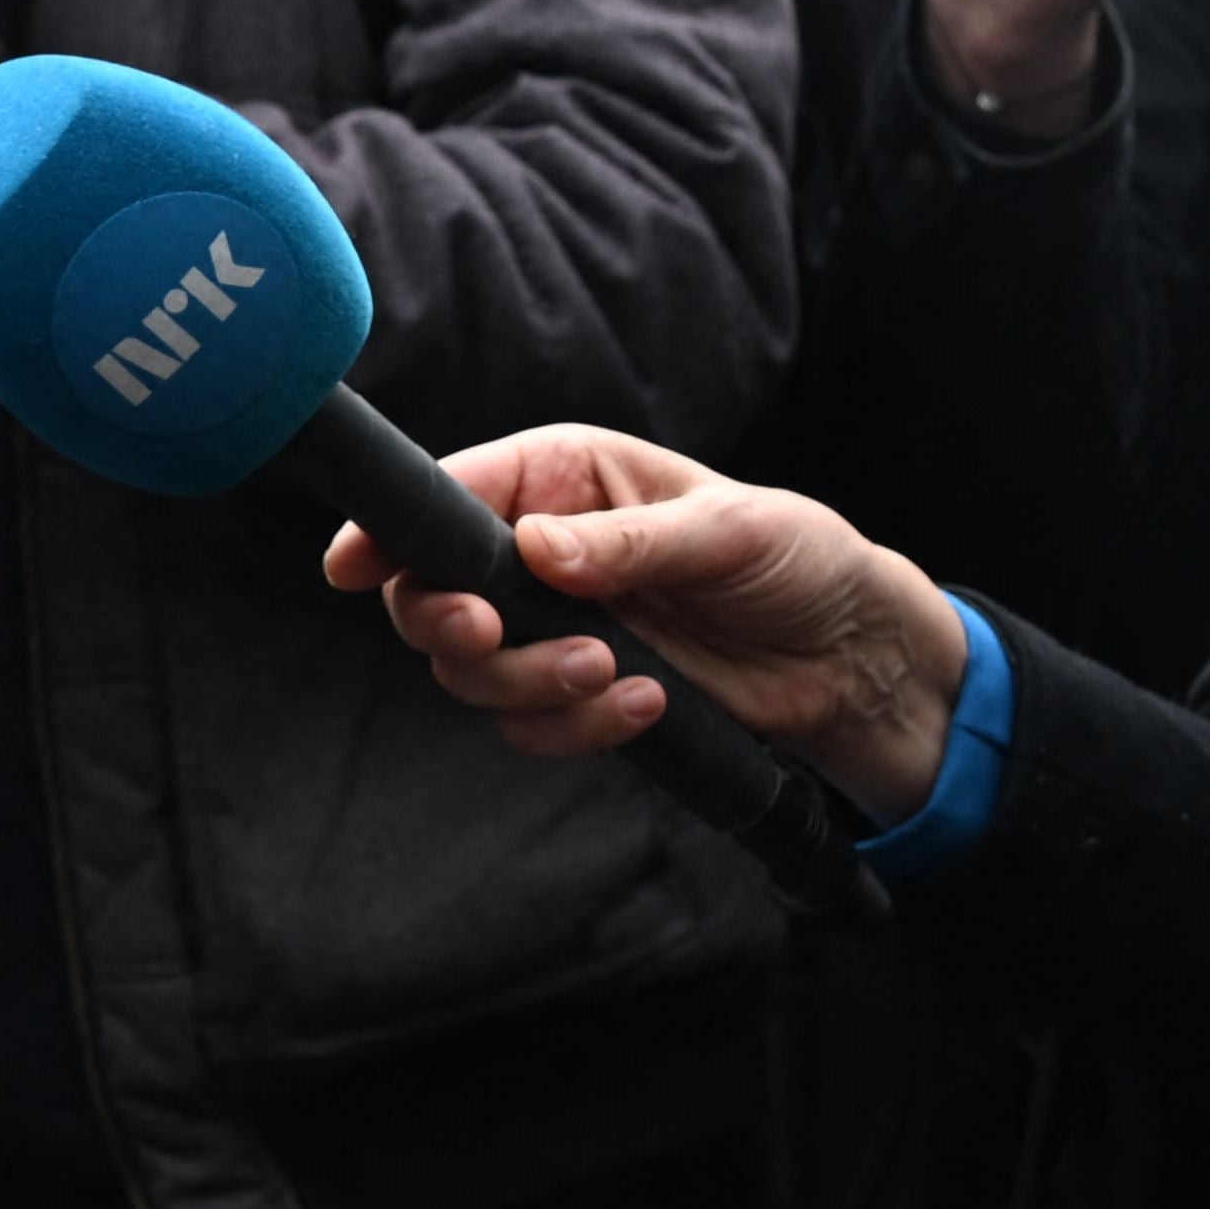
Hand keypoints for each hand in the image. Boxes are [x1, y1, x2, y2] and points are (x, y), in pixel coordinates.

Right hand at [323, 423, 966, 820]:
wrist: (853, 661)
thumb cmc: (800, 562)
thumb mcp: (727, 531)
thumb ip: (624, 542)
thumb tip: (533, 550)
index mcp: (561, 480)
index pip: (447, 497)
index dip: (389, 533)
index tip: (356, 567)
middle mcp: (536, 552)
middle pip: (429, 594)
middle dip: (452, 624)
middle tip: (496, 635)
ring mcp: (552, 628)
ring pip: (469, 669)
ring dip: (527, 682)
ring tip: (612, 672)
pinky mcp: (577, 694)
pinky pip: (527, 726)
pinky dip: (574, 728)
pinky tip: (646, 706)